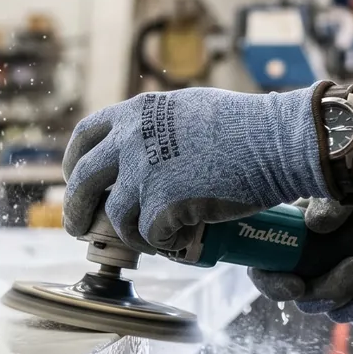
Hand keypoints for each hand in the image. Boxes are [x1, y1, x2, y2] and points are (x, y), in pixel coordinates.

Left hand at [62, 88, 328, 251]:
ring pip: (116, 217)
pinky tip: (178, 240)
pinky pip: (148, 236)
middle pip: (83, 182)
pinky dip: (161, 243)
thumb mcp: (186, 109)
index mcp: (135, 113)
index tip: (75, 180)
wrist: (278, 141)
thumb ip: (156, 126)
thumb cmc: (246, 126)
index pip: (84, 137)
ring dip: (130, 234)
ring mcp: (144, 173)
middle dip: (76, 210)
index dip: (75, 163)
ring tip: (149, 239)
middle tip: (78, 229)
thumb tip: (139, 149)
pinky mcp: (162, 205)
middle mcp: (131, 140)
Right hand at [249, 198, 352, 328]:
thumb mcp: (344, 188)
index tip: (297, 285)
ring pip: (340, 312)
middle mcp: (308, 271)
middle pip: (308, 301)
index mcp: (290, 244)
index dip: (275, 285)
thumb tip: (317, 224)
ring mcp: (336, 288)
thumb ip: (329, 203)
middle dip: (335, 290)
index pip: (266, 275)